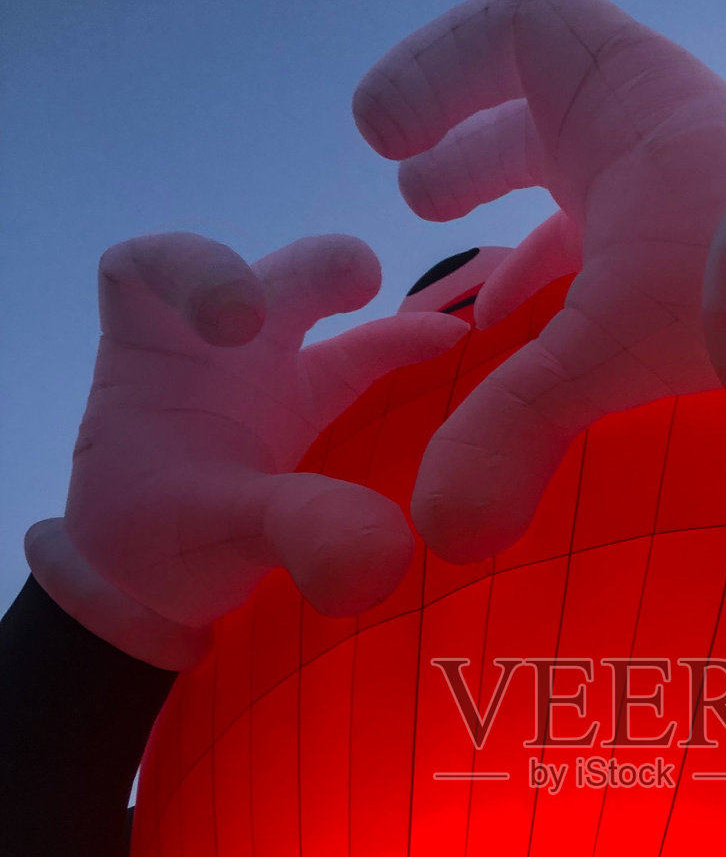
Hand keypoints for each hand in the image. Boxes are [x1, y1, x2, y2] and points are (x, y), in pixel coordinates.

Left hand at [26, 231, 466, 666]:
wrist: (156, 587)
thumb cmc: (154, 544)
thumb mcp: (219, 534)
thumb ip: (296, 527)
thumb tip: (392, 547)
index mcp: (154, 356)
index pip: (142, 269)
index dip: (191, 269)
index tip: (236, 323)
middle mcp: (212, 348)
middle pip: (268, 275)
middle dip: (319, 269)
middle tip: (362, 284)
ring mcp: (262, 372)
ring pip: (317, 305)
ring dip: (371, 306)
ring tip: (439, 327)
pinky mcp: (302, 405)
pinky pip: (356, 358)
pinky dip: (401, 345)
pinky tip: (452, 340)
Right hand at [353, 0, 725, 562]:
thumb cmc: (725, 282)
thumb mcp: (600, 345)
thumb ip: (512, 424)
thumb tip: (441, 527)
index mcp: (613, 100)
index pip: (520, 25)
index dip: (436, 65)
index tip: (379, 131)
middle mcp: (644, 128)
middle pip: (536, 109)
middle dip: (466, 154)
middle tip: (411, 192)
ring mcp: (677, 183)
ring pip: (578, 181)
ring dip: (517, 224)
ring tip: (469, 285)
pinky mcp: (703, 239)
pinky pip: (616, 240)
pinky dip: (568, 277)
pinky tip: (535, 335)